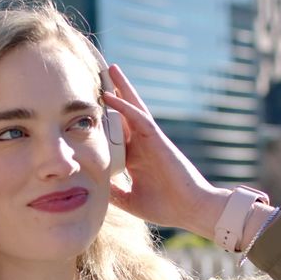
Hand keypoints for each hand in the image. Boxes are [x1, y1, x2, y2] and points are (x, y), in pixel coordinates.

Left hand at [102, 65, 229, 239]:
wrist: (190, 210)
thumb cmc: (166, 207)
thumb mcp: (131, 201)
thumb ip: (114, 193)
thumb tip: (95, 191)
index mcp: (136, 158)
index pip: (118, 134)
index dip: (105, 120)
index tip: (90, 108)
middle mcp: (143, 144)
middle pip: (126, 114)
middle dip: (115, 94)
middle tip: (101, 75)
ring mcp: (150, 140)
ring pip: (134, 108)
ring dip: (122, 88)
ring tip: (111, 69)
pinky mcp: (158, 139)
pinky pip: (139, 118)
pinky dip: (125, 107)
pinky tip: (111, 95)